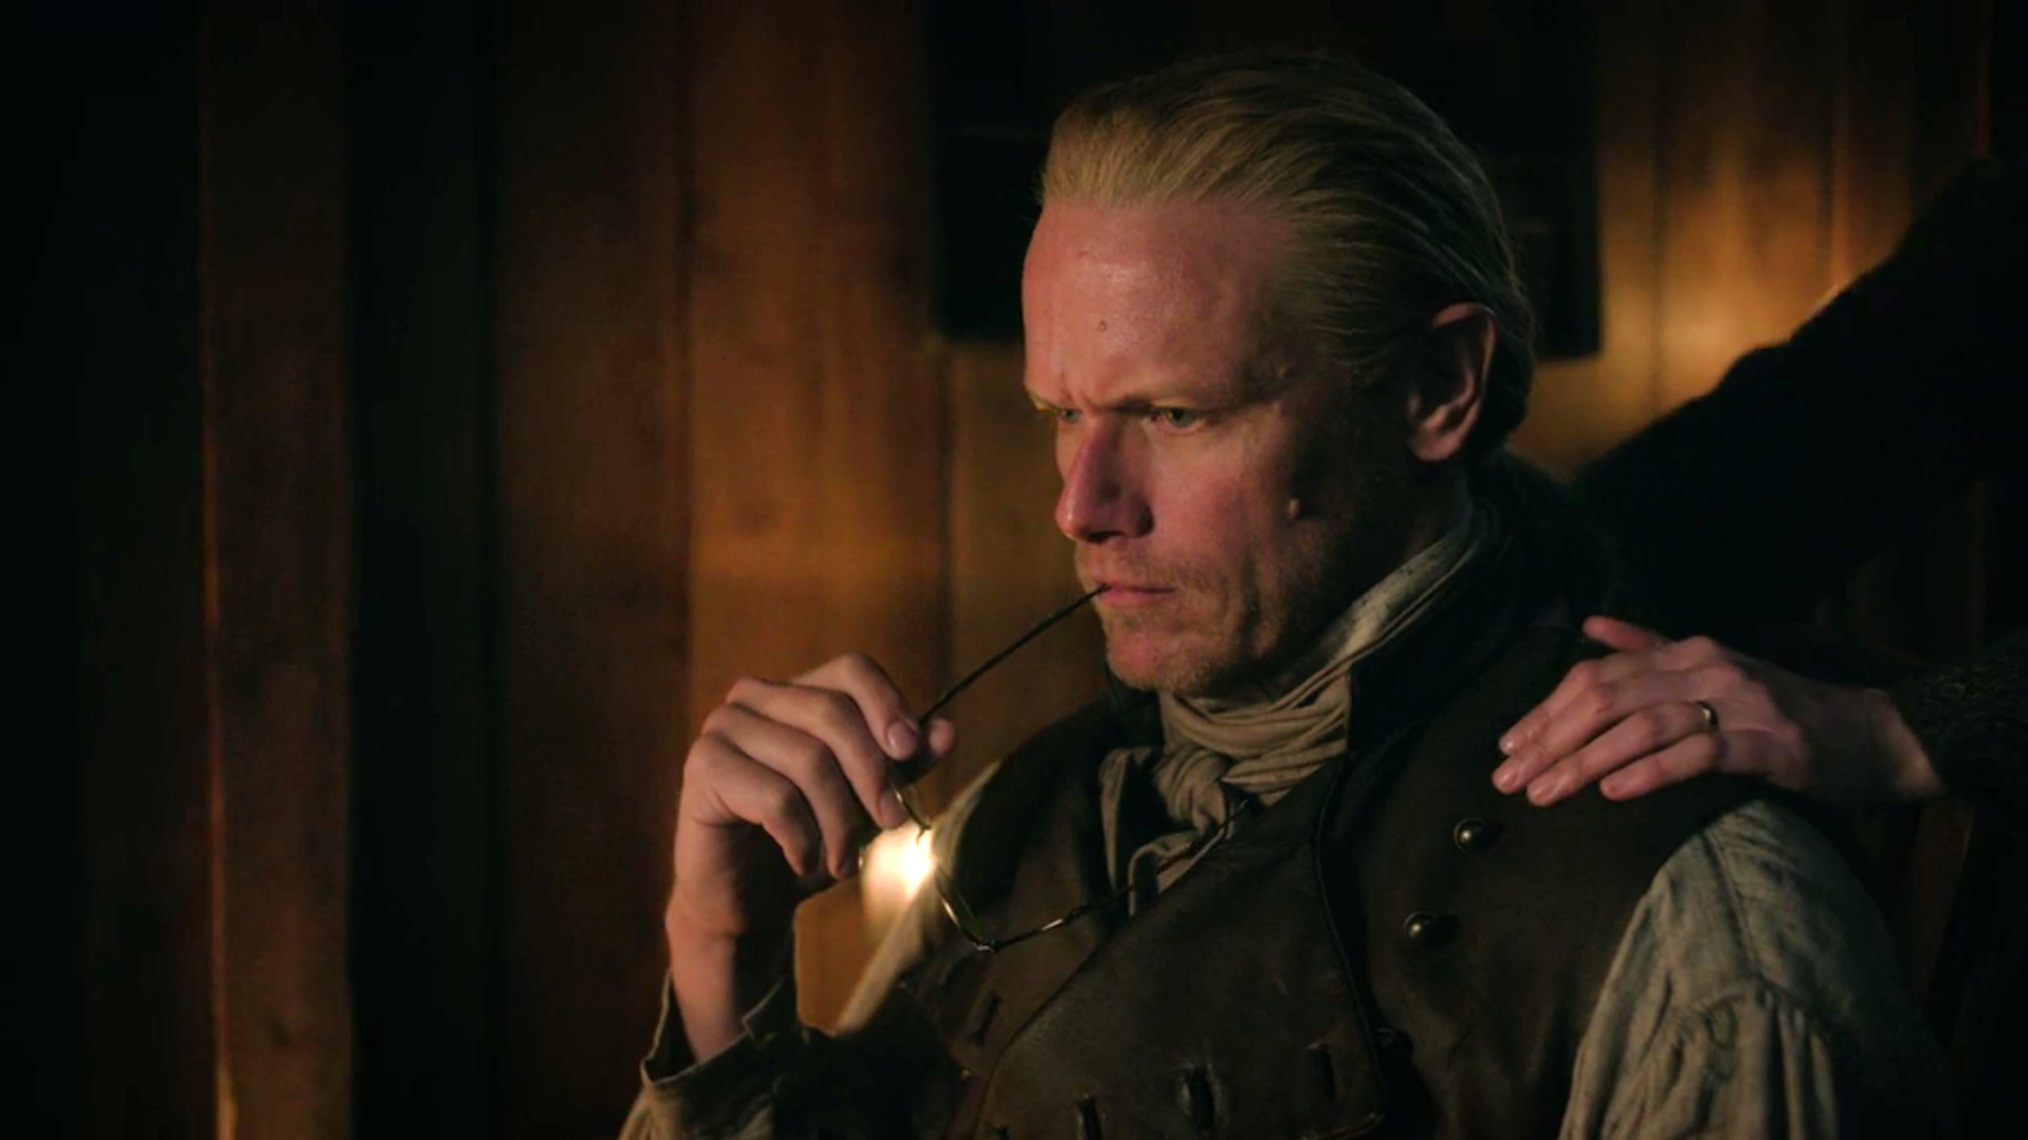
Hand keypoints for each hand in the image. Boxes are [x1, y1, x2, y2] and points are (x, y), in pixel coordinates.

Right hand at [665, 652, 954, 1059]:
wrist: (748, 901)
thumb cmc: (810, 841)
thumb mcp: (868, 801)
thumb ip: (904, 765)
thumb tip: (947, 731)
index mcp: (795, 692)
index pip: (851, 670)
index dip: (887, 705)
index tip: (912, 752)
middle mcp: (754, 697)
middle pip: (833, 714)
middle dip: (873, 775)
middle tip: (891, 824)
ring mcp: (723, 728)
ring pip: (808, 759)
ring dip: (839, 822)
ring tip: (844, 862)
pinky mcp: (702, 768)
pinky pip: (775, 797)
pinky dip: (803, 839)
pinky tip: (803, 862)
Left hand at [1492, 616, 1943, 807]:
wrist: (1874, 736)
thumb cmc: (1783, 710)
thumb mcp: (1712, 670)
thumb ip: (1650, 647)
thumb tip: (1588, 626)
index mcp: (1685, 652)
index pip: (1595, 676)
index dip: (1545, 711)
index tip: (1507, 749)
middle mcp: (1705, 668)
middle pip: (1607, 697)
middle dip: (1551, 739)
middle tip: (1510, 779)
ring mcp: (1739, 703)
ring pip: (1643, 725)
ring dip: (1586, 761)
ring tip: (1547, 793)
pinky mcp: (1770, 744)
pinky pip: (1698, 753)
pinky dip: (1651, 771)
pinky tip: (1615, 793)